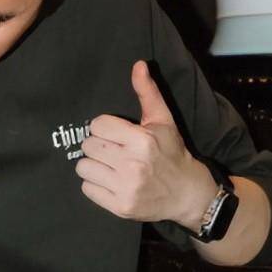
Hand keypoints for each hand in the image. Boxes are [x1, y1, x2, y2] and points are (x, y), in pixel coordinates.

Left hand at [76, 61, 214, 227]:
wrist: (188, 194)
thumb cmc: (172, 153)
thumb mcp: (163, 121)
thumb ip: (148, 93)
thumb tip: (138, 64)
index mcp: (142, 140)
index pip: (97, 125)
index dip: (104, 128)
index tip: (116, 135)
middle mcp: (133, 164)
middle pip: (88, 146)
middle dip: (99, 146)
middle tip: (113, 151)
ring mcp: (126, 187)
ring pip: (83, 167)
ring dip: (93, 166)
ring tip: (110, 167)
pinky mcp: (120, 207)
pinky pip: (86, 189)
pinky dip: (95, 185)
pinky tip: (111, 182)